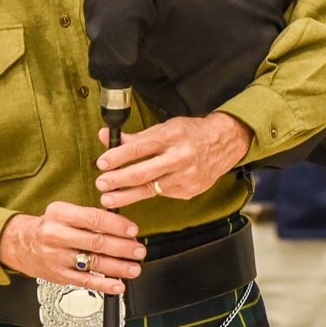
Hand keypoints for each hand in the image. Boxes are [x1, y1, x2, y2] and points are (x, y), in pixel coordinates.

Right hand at [0, 202, 144, 296]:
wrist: (21, 244)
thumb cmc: (51, 227)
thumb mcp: (65, 213)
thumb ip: (91, 218)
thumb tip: (124, 228)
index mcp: (60, 214)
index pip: (94, 218)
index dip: (117, 225)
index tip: (133, 231)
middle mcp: (55, 234)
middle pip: (96, 242)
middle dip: (122, 248)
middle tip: (139, 250)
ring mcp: (55, 257)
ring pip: (92, 263)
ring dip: (118, 267)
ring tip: (134, 268)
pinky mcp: (57, 275)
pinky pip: (84, 281)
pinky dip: (103, 284)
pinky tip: (117, 285)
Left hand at [95, 112, 253, 208]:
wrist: (224, 143)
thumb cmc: (190, 133)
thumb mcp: (164, 127)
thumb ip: (135, 137)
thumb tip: (105, 136)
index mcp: (171, 136)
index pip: (139, 148)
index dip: (117, 157)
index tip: (102, 163)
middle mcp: (180, 156)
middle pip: (143, 172)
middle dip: (118, 180)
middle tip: (101, 184)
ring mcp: (186, 176)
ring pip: (150, 189)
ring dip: (126, 195)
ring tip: (108, 198)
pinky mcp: (190, 190)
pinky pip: (162, 193)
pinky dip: (148, 193)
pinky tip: (135, 193)